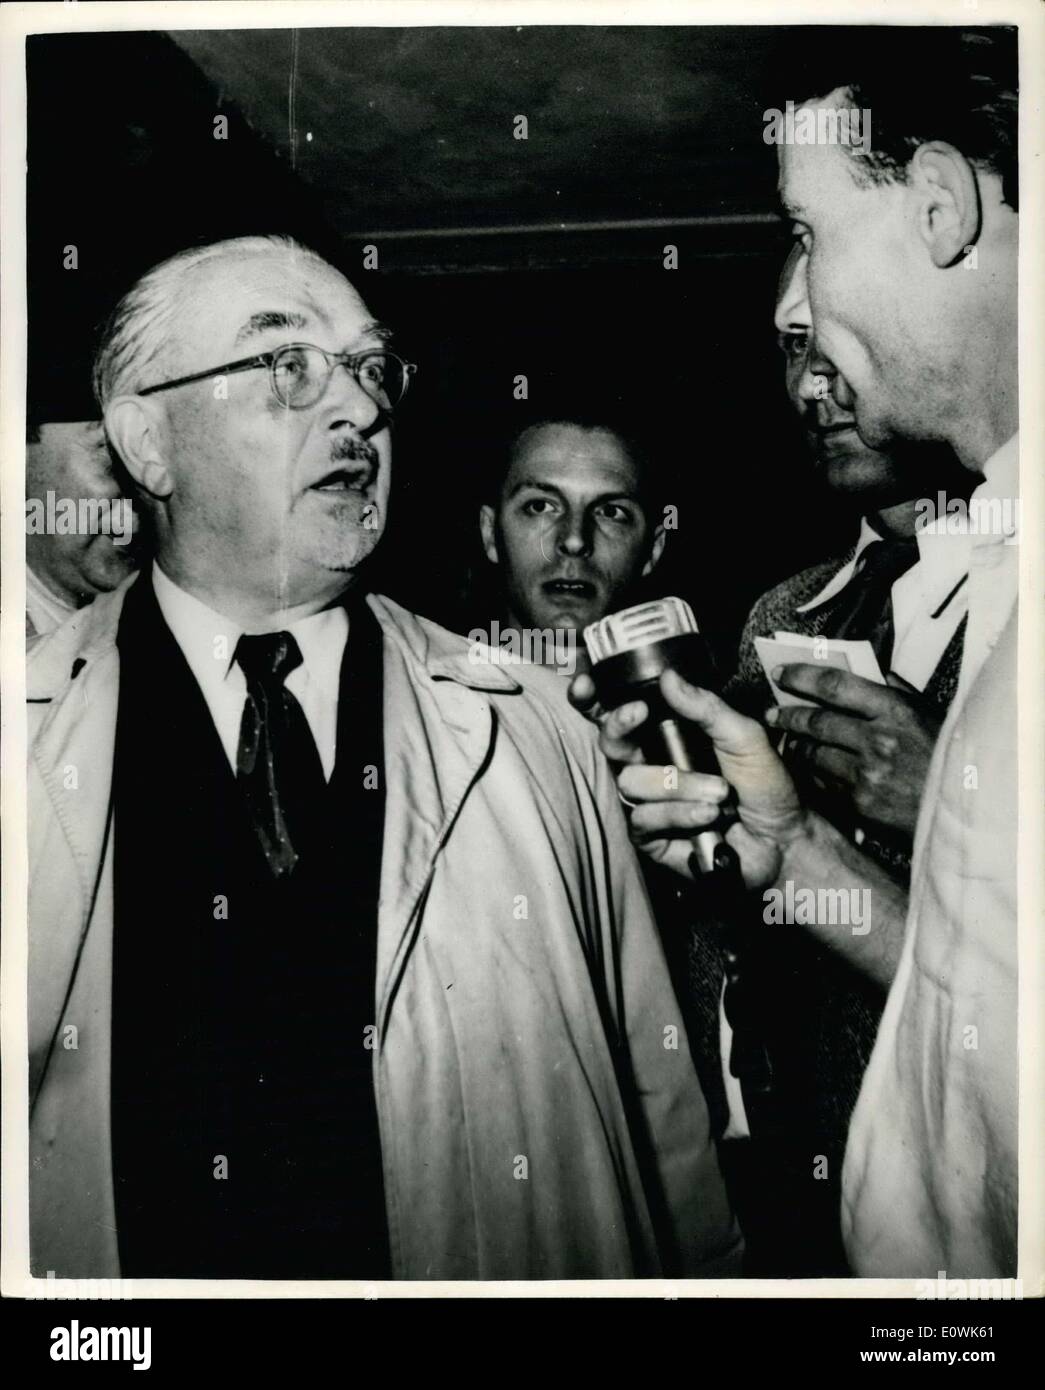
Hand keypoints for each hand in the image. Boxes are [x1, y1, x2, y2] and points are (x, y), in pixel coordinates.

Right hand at [569, 668, 807, 887]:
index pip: (619, 711)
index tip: (585, 684)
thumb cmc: (764, 784)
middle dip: (618, 724)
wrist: (782, 839)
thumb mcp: (744, 736)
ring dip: (677, 784)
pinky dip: (679, 813)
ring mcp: (647, 801)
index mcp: (666, 734)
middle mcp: (650, 764)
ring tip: (720, 793)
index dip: (592, 697)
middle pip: (609, 741)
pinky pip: (644, 819)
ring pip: (630, 781)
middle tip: (639, 714)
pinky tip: (708, 815)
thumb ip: (705, 707)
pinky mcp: (650, 837)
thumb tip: (667, 677)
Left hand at [766, 664, 942, 835]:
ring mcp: (867, 775)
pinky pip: (824, 784)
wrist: (969, 811)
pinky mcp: (861, 804)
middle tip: (772, 713)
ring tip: (788, 740)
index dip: (801, 676)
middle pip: (816, 721)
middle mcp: (878, 740)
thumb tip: (869, 673)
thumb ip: (897, 693)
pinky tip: (809, 769)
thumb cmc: (950, 760)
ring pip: (814, 755)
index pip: (835, 685)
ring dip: (796, 746)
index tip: (781, 674)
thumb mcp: (931, 716)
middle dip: (787, 715)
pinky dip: (813, 775)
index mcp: (896, 711)